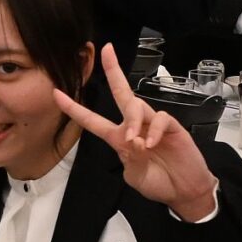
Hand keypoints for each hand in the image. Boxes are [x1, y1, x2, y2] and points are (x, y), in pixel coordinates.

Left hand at [54, 44, 219, 222]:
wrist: (184, 191)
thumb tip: (135, 139)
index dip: (74, 108)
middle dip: (113, 70)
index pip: (92, 120)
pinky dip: (154, 129)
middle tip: (106, 50)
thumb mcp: (136, 176)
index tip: (56, 94)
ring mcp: (153, 124)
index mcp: (119, 138)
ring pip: (138, 106)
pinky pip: (161, 118)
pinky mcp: (172, 127)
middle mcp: (134, 126)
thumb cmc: (158, 183)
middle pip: (121, 93)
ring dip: (133, 120)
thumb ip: (132, 160)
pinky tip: (151, 143)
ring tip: (135, 141)